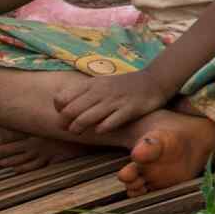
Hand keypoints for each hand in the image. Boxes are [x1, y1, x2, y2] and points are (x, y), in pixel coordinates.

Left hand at [53, 66, 179, 136]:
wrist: (155, 80)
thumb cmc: (124, 86)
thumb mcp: (101, 83)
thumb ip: (82, 93)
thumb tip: (60, 107)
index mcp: (92, 84)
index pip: (61, 98)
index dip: (59, 110)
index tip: (65, 115)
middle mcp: (100, 91)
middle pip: (70, 111)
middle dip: (65, 124)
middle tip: (69, 129)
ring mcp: (115, 101)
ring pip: (85, 119)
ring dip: (78, 129)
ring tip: (80, 132)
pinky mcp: (129, 110)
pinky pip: (108, 124)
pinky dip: (100, 129)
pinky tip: (101, 130)